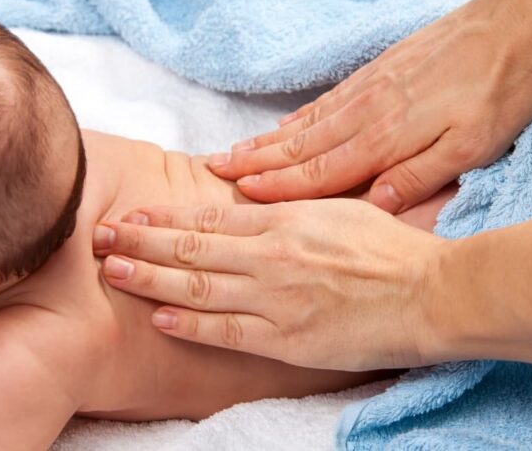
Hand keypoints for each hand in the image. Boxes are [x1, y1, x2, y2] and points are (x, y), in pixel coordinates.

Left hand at [92, 200, 451, 370]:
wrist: (432, 293)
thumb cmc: (390, 249)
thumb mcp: (338, 208)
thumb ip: (289, 205)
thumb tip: (249, 193)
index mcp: (284, 220)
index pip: (208, 216)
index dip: (163, 215)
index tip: (130, 212)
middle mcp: (272, 255)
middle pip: (191, 246)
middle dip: (140, 241)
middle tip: (99, 235)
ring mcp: (278, 298)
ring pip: (199, 285)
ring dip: (150, 277)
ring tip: (113, 270)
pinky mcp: (288, 338)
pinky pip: (228, 331)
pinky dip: (190, 322)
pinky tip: (159, 316)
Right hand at [209, 0, 531, 212]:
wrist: (509, 24)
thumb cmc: (497, 93)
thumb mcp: (473, 147)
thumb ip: (419, 177)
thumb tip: (374, 204)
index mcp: (385, 138)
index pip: (321, 171)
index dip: (280, 187)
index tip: (242, 194)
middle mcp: (365, 113)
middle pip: (301, 146)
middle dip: (257, 163)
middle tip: (215, 172)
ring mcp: (367, 90)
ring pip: (306, 123)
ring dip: (268, 141)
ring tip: (235, 152)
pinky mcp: (375, 72)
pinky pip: (324, 101)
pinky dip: (296, 116)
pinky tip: (283, 124)